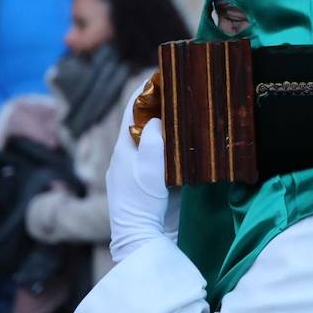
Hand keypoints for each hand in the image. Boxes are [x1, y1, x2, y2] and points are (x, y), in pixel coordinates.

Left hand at [106, 94, 175, 261]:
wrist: (140, 237)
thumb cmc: (142, 202)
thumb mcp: (149, 169)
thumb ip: (153, 141)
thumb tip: (159, 118)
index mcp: (124, 147)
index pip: (133, 109)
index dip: (146, 90)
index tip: (163, 74)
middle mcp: (129, 155)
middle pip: (144, 121)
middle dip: (161, 105)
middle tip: (183, 91)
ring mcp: (139, 168)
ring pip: (152, 137)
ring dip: (168, 124)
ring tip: (189, 111)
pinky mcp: (150, 181)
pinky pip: (160, 153)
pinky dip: (172, 142)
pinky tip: (188, 141)